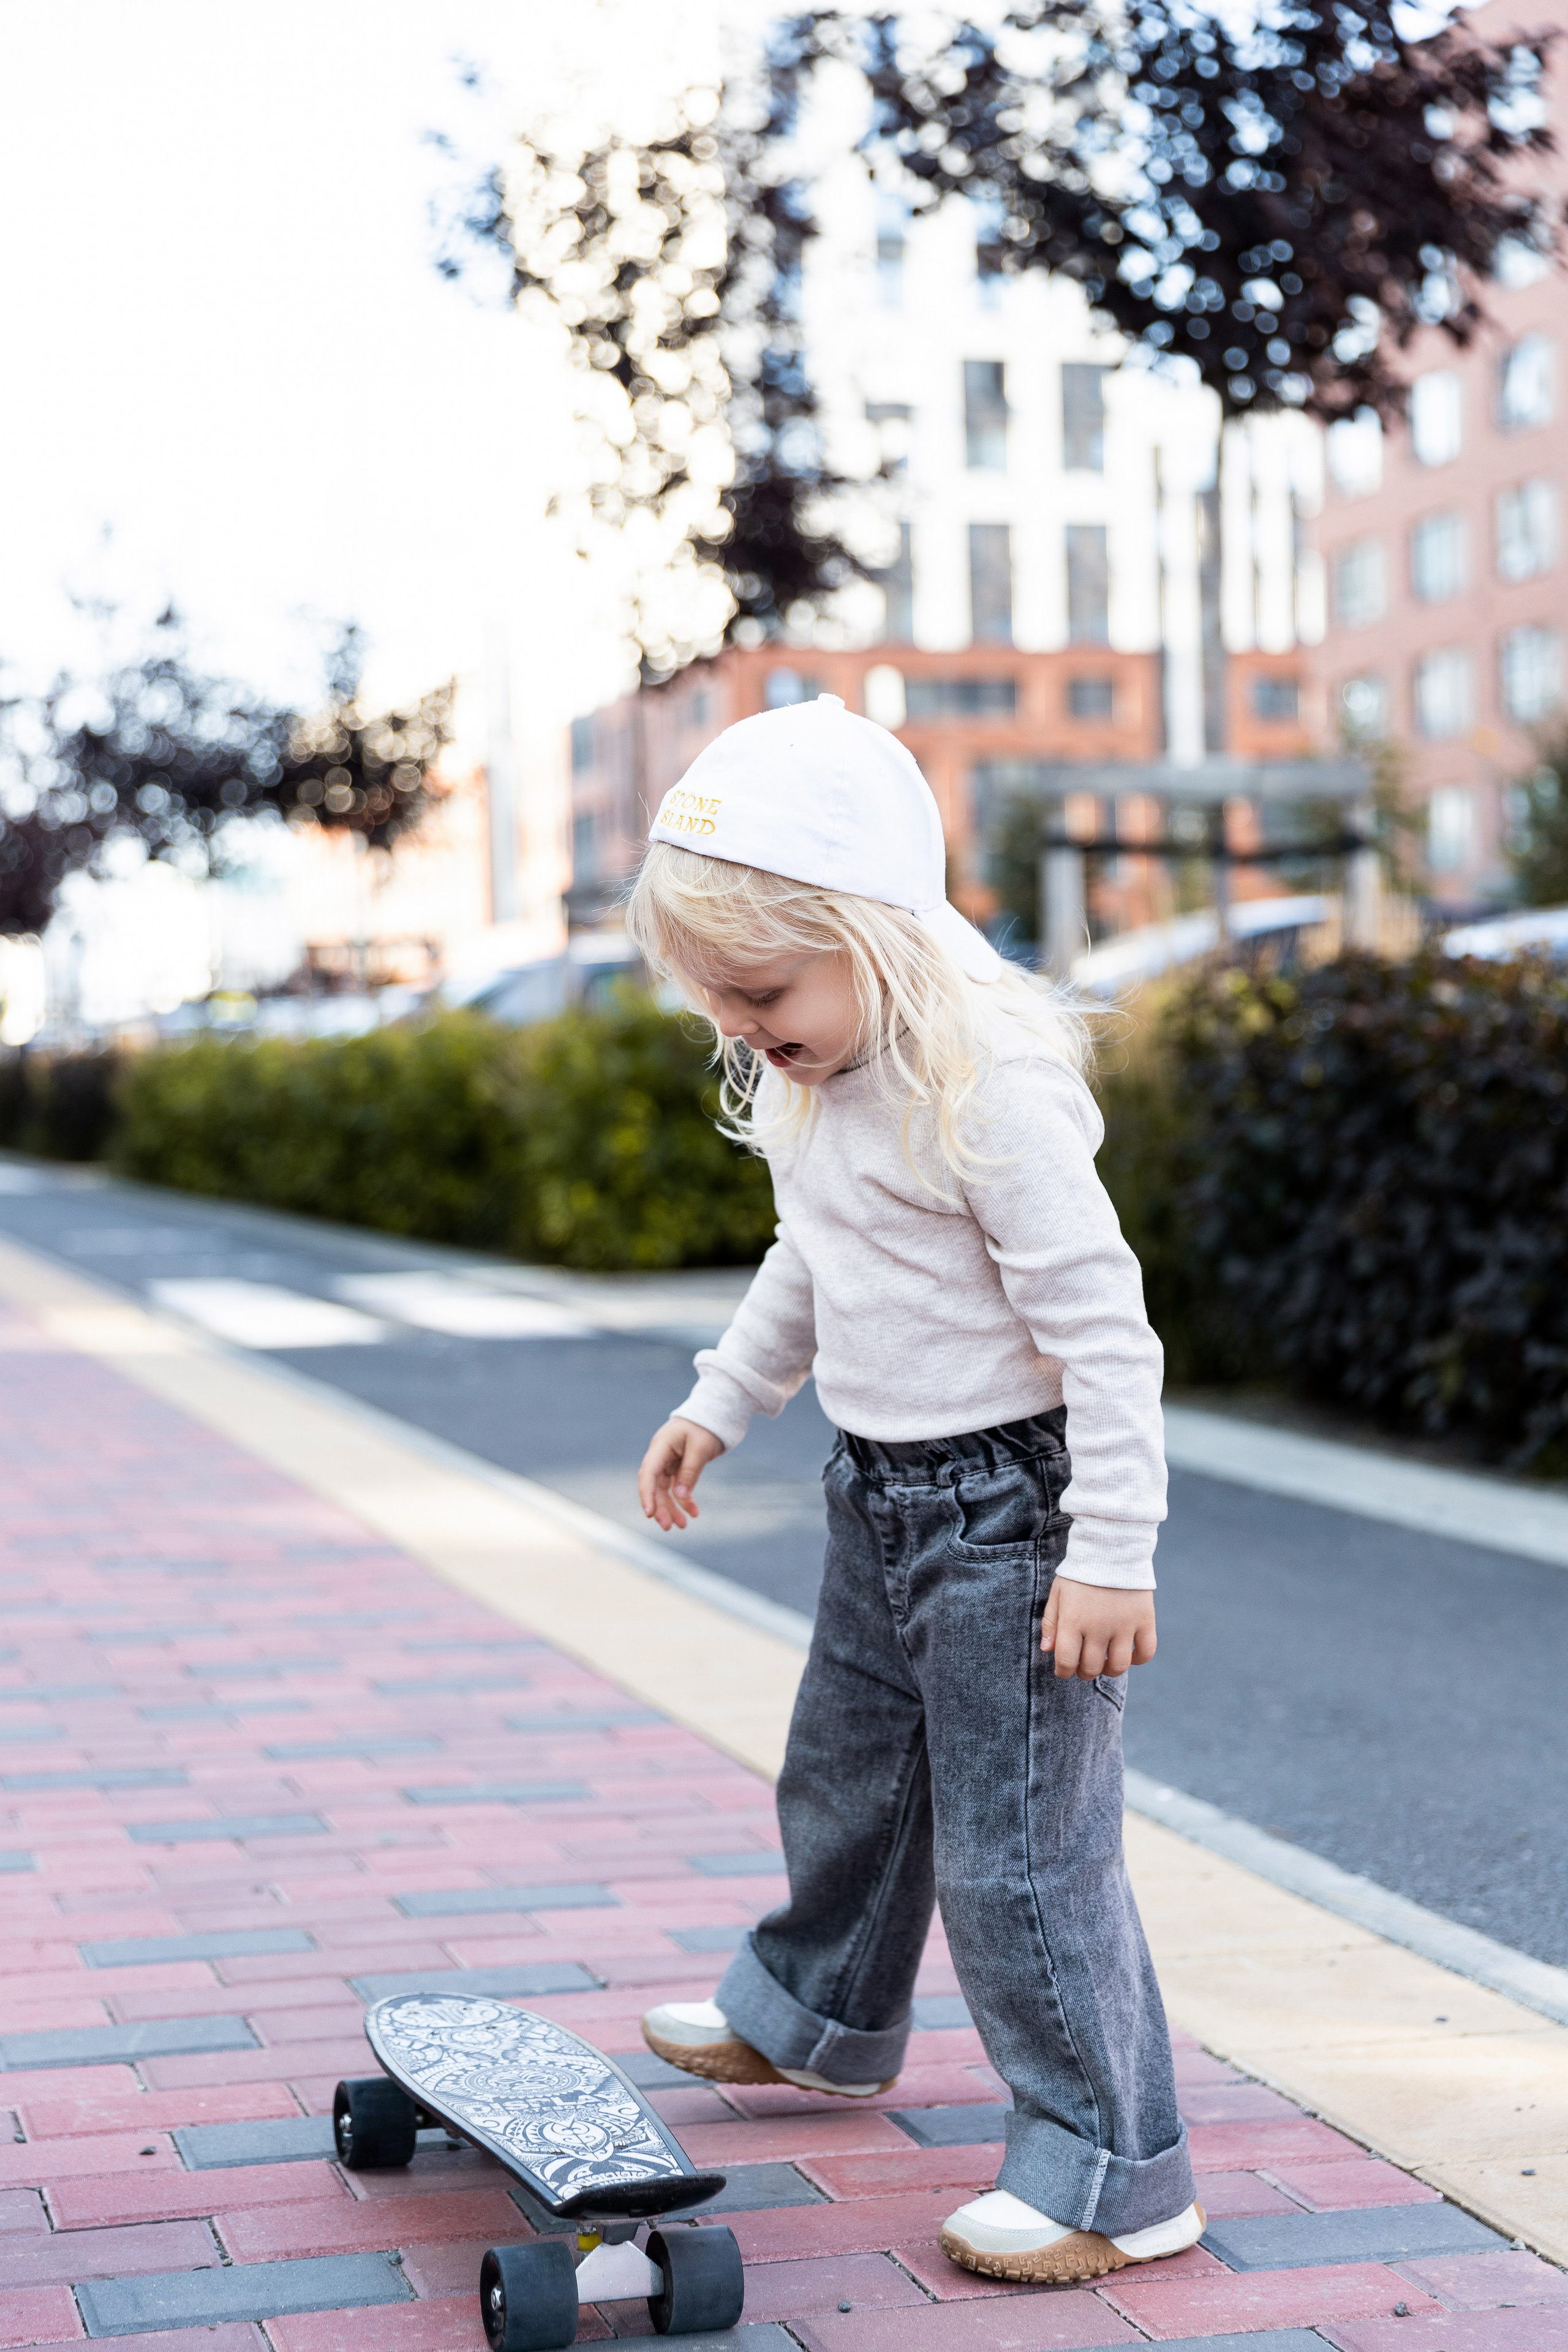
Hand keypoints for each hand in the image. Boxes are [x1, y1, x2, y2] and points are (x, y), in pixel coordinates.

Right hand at [638, 1416, 724, 1530]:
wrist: (715, 1415)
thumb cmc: (706, 1426)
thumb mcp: (701, 1448)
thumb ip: (690, 1471)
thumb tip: (681, 1495)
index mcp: (661, 1446)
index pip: (648, 1474)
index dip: (646, 1495)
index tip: (649, 1514)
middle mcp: (660, 1455)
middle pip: (654, 1486)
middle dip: (660, 1507)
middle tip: (668, 1527)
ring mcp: (668, 1462)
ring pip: (665, 1490)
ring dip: (672, 1508)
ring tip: (683, 1525)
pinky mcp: (678, 1467)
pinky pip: (677, 1487)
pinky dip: (684, 1500)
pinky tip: (694, 1512)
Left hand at [1040, 1578, 1156, 1679]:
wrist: (1111, 1547)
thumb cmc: (1080, 1573)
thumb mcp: (1058, 1593)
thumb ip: (1050, 1623)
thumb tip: (1047, 1650)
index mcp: (1073, 1620)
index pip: (1066, 1661)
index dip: (1063, 1672)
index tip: (1064, 1670)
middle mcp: (1098, 1627)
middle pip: (1091, 1667)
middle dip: (1084, 1672)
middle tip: (1084, 1665)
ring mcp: (1124, 1625)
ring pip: (1118, 1666)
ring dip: (1109, 1670)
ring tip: (1105, 1661)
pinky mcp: (1145, 1620)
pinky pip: (1146, 1652)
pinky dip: (1138, 1659)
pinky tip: (1129, 1654)